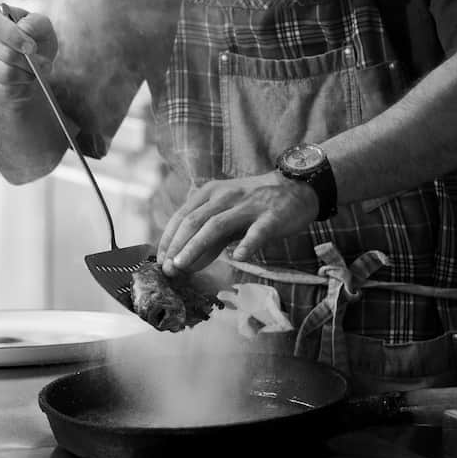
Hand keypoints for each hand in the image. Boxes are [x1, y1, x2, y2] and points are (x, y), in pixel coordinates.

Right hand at [0, 3, 57, 102]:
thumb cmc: (35, 42)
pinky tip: (27, 86)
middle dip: (28, 62)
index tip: (32, 49)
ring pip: (4, 74)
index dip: (14, 37)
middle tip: (45, 65)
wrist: (29, 67)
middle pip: (3, 53)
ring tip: (36, 74)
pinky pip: (2, 90)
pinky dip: (20, 90)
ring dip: (26, 77)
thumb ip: (36, 23)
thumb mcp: (43, 28)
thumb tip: (24, 29)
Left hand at [157, 172, 318, 276]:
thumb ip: (209, 237)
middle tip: (166, 269)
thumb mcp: (228, 214)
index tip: (159, 260)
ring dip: (196, 247)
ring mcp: (248, 205)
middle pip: (193, 221)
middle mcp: (225, 196)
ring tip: (182, 266)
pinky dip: (247, 244)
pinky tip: (238, 258)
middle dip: (176, 246)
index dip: (168, 239)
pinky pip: (257, 232)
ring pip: (216, 226)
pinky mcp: (271, 216)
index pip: (182, 216)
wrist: (296, 188)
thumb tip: (187, 262)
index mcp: (210, 192)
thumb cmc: (257, 205)